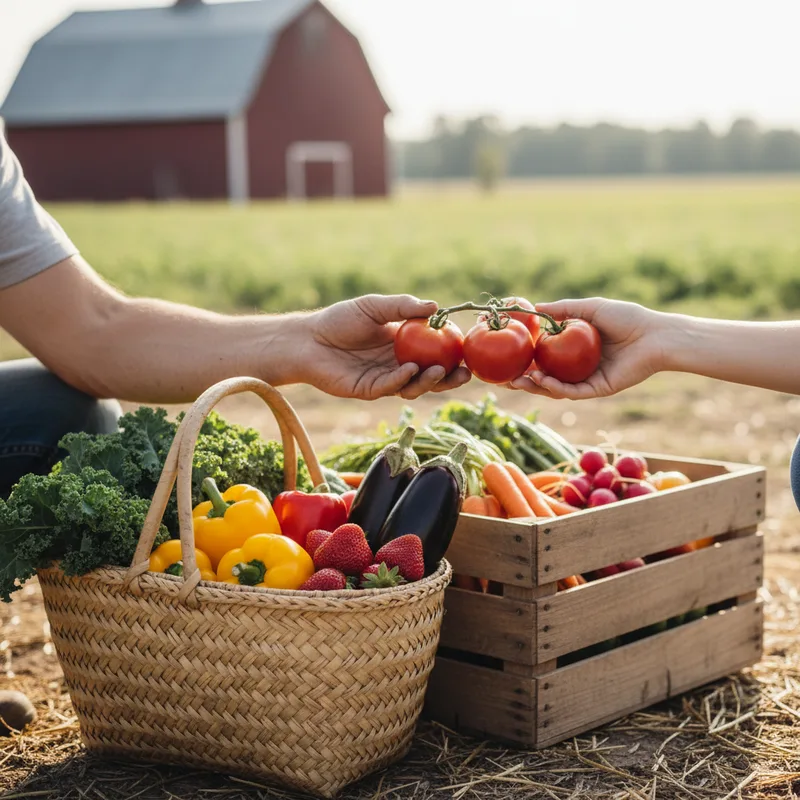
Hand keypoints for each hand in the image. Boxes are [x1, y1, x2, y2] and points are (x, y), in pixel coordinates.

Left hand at [303, 294, 471, 399]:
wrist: (307, 340)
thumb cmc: (339, 319)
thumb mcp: (374, 306)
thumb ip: (403, 306)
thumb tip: (436, 307)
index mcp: (404, 344)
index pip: (436, 352)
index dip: (453, 353)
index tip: (469, 350)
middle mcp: (398, 364)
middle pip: (431, 375)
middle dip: (450, 377)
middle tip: (465, 373)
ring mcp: (385, 379)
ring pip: (414, 386)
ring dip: (430, 381)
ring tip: (439, 370)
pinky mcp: (369, 390)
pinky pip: (390, 388)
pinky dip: (402, 380)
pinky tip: (408, 370)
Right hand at [510, 297, 669, 399]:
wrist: (655, 336)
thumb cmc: (627, 318)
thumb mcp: (589, 308)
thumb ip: (562, 309)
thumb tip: (534, 307)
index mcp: (575, 349)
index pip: (543, 356)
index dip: (523, 358)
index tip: (505, 356)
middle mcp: (578, 367)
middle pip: (544, 377)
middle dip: (522, 379)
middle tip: (503, 378)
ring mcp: (586, 380)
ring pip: (554, 388)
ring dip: (534, 386)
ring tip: (518, 381)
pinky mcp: (597, 389)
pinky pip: (572, 391)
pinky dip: (555, 387)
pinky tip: (542, 379)